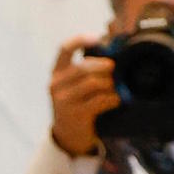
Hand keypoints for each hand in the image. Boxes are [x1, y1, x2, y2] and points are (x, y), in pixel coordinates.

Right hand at [49, 36, 118, 157]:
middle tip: (114, 67)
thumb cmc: (77, 104)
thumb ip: (85, 70)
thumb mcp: (74, 85)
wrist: (68, 135)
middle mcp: (56, 85)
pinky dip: (112, 98)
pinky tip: (117, 100)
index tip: (97, 38)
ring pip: (93, 84)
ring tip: (116, 87)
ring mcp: (64, 101)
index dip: (81, 40)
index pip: (64, 49)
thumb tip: (111, 50)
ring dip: (109, 84)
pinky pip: (99, 101)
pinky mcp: (76, 114)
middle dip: (103, 66)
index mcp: (56, 73)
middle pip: (84, 68)